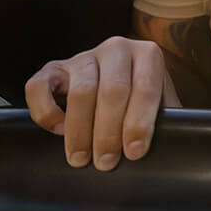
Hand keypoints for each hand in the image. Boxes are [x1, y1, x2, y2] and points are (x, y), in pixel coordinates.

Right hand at [25, 36, 178, 170]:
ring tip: (82, 158)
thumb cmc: (143, 106)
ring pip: (80, 91)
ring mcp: (83, 56)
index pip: (145, 87)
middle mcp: (116, 48)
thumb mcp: (162, 109)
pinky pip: (39, 86)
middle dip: (109, 132)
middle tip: (107, 162)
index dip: (140, 122)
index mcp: (147, 54)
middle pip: (112, 90)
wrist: (120, 92)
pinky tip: (59, 130)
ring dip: (80, 130)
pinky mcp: (54, 68)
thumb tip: (170, 146)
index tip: (135, 152)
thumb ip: (166, 122)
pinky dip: (47, 111)